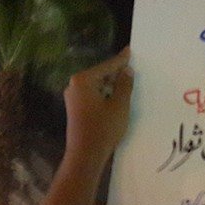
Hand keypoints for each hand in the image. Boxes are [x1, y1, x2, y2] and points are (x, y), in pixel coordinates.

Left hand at [63, 47, 133, 167]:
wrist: (85, 155)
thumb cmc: (103, 128)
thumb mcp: (119, 105)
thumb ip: (124, 85)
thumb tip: (126, 71)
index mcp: (83, 80)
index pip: (107, 66)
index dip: (121, 60)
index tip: (130, 50)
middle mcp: (74, 85)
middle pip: (100, 74)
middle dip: (115, 72)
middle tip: (131, 67)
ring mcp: (73, 97)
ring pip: (96, 85)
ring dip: (111, 84)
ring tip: (127, 81)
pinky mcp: (75, 108)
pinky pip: (92, 94)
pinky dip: (104, 93)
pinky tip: (116, 96)